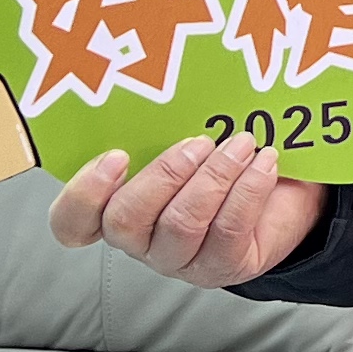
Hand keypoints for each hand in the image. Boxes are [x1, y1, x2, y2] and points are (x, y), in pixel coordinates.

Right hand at [52, 130, 329, 287]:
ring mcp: (178, 259)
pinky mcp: (222, 266)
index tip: (116, 155)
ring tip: (241, 144)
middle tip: (198, 142)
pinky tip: (264, 162)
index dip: (83, 195)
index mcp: (114, 206)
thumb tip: (169, 85)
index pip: (72, 222)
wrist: (281, 191)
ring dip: (213, 178)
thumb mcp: (184, 136)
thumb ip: (162, 124)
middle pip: (125, 221)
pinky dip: (248, 191)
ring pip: (181, 225)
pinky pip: (228, 232)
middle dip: (163, 175)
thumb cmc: (218, 156)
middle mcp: (139, 239)